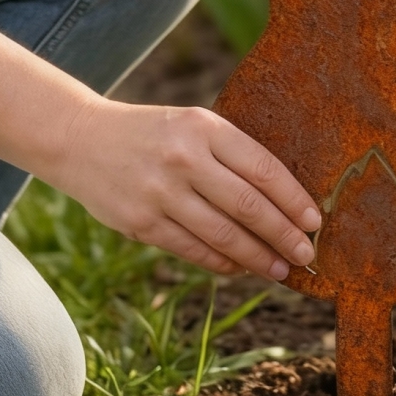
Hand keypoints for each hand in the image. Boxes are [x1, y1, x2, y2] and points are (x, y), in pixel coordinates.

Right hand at [50, 96, 321, 279]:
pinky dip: (223, 263)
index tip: (314, 221)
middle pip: (248, 206)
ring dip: (258, 258)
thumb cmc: (152, 134)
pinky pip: (194, 251)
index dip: (293, 198)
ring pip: (224, 236)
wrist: (81, 139)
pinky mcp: (142, 223)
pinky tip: (240, 268)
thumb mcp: (190, 125)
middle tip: (307, 255)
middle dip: (284, 235)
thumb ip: (229, 155)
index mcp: (202, 126)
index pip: (262, 167)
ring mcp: (161, 193)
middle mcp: (184, 158)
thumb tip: (281, 201)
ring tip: (280, 270)